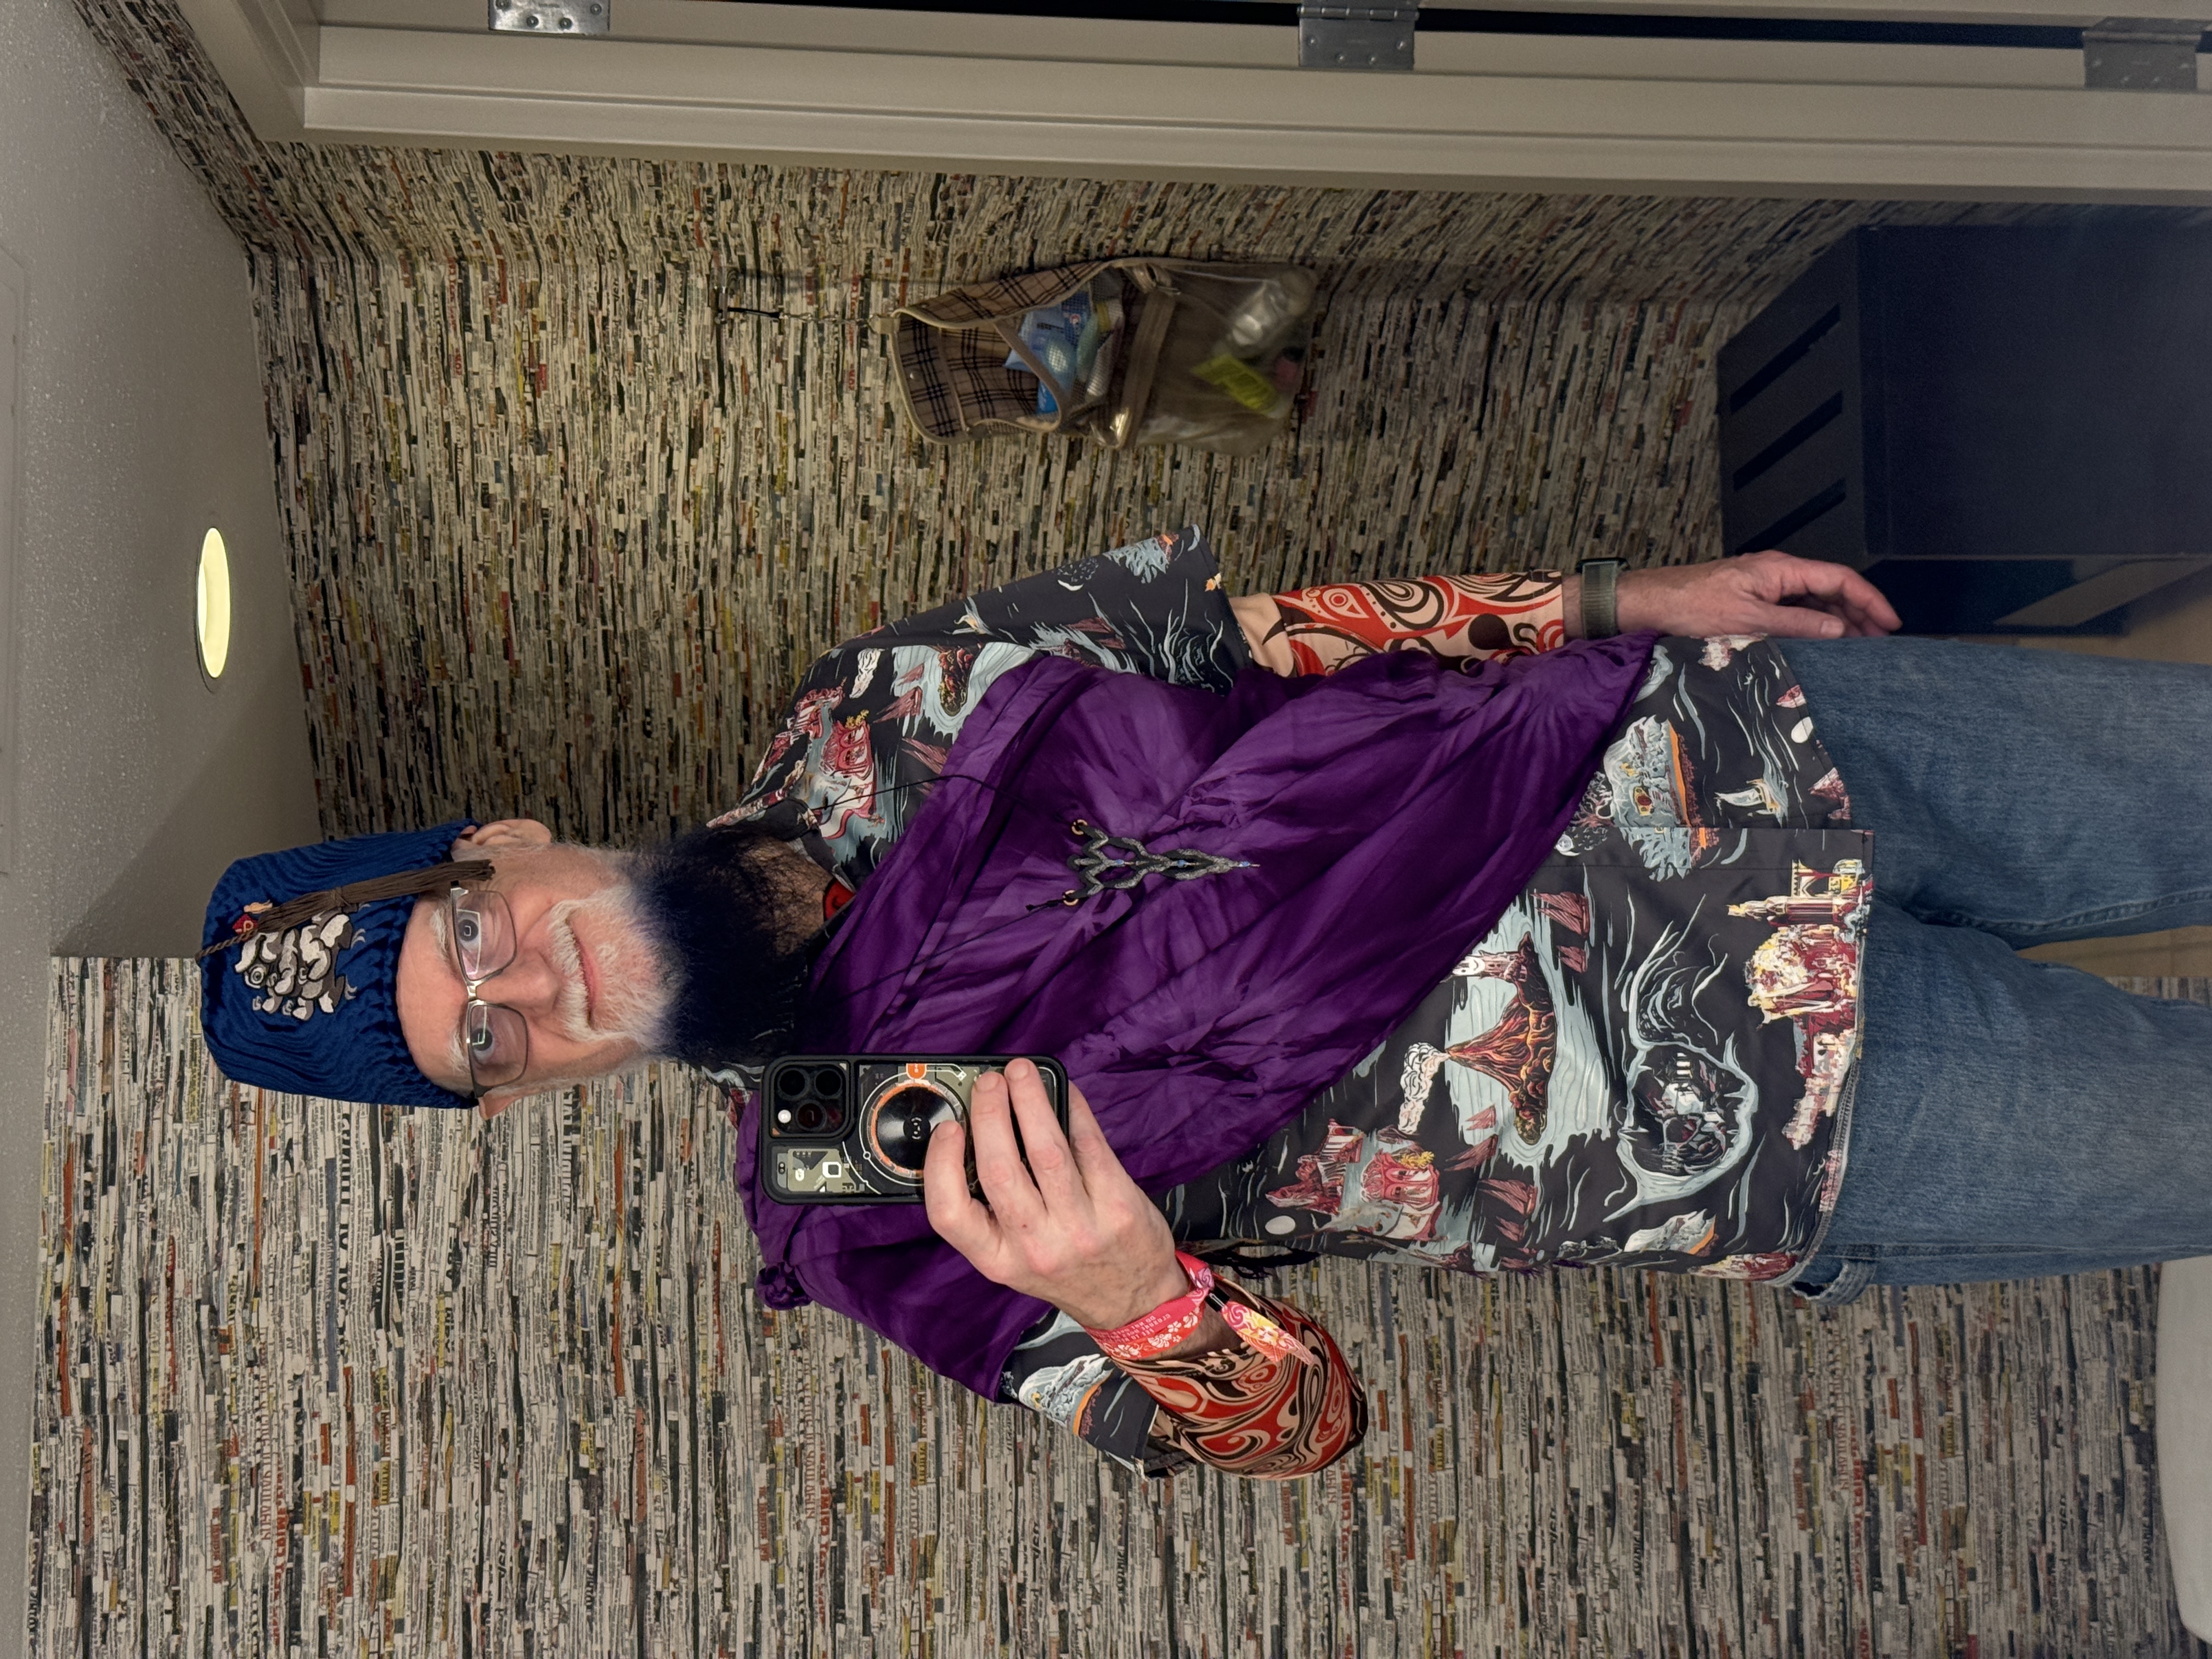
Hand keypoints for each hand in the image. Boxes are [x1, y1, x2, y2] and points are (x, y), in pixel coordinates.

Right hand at [923, 1061, 1188, 1331]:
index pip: (950, 1215)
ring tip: (1021, 1073)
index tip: (948, 1128)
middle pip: (999, 1170)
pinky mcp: (1118, 1207)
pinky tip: (1064, 1091)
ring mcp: (1080, 1228)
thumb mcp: (1017, 1258)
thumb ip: (993, 1208)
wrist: (1133, 1301)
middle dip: (990, 1114)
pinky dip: (1074, 1111)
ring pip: (1047, 1151)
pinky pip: (1090, 1146)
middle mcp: (1036, 1248)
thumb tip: (979, 1130)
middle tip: (988, 1082)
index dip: (940, 1164)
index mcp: (998, 1261)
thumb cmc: (1068, 1269)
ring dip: (1030, 1101)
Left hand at [1587, 551, 1900, 640]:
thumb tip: (1838, 630)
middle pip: (1832, 590)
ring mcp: (1766, 587)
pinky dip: (1813, 628)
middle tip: (1880, 645)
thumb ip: (1795, 625)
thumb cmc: (1689, 606)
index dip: (1870, 600)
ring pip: (1814, 603)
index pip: (1840, 578)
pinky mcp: (1754, 602)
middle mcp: (1777, 574)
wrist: (1650, 604)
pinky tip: (1821, 648)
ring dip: (1838, 624)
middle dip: (1859, 615)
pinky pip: (1794, 612)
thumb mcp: (1748, 619)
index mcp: (1780, 569)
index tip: (1890, 623)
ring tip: (1858, 650)